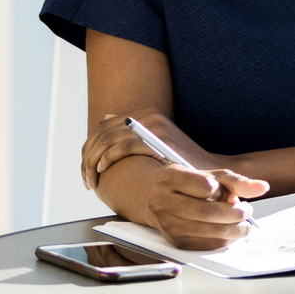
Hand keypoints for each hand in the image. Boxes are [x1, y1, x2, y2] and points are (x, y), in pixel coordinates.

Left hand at [82, 110, 217, 189]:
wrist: (209, 172)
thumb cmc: (179, 163)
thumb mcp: (154, 142)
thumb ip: (131, 130)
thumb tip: (106, 116)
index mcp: (145, 113)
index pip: (103, 126)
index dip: (89, 147)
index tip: (86, 168)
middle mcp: (148, 115)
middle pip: (102, 132)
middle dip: (87, 157)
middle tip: (85, 178)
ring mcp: (153, 125)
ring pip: (107, 139)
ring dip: (92, 161)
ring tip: (90, 180)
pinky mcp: (157, 139)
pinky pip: (121, 147)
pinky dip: (106, 159)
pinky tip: (102, 171)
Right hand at [142, 162, 270, 249]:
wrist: (162, 201)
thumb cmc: (190, 186)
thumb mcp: (210, 176)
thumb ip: (236, 181)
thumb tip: (262, 187)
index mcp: (169, 178)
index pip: (206, 187)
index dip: (224, 191)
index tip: (230, 193)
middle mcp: (163, 201)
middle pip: (209, 212)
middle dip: (236, 213)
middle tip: (247, 210)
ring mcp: (167, 224)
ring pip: (210, 231)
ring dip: (235, 228)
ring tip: (242, 221)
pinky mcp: (175, 242)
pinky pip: (208, 245)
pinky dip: (226, 240)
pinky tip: (230, 231)